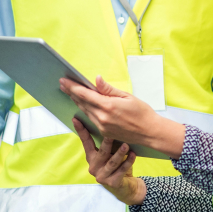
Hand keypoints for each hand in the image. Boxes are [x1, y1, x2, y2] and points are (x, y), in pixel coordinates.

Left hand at [60, 75, 185, 157]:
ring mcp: (102, 126)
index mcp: (108, 106)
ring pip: (85, 111)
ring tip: (69, 91)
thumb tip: (96, 79)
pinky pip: (90, 118)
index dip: (73, 87)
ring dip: (76, 101)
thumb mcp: (127, 96)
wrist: (150, 132)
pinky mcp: (103, 132)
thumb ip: (109, 89)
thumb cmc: (142, 112)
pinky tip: (81, 104)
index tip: (64, 80)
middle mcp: (102, 118)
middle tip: (62, 83)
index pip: (85, 94)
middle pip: (82, 103)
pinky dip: (85, 109)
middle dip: (71, 92)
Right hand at [73, 118, 146, 204]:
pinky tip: (133, 155)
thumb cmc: (117, 165)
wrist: (125, 186)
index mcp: (91, 157)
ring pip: (112, 162)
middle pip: (101, 152)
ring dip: (120, 153)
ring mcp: (102, 176)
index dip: (81, 130)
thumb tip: (110, 123)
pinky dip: (128, 162)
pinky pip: (121, 170)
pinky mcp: (112, 183)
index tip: (76, 119)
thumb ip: (108, 143)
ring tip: (126, 146)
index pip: (85, 142)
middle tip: (113, 133)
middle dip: (107, 142)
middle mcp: (94, 167)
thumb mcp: (110, 153)